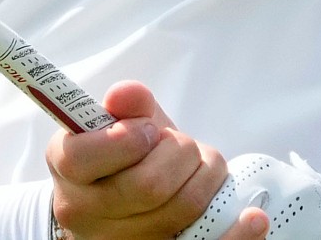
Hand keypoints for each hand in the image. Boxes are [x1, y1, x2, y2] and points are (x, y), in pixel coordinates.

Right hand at [48, 83, 264, 239]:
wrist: (111, 204)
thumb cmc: (117, 157)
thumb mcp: (114, 124)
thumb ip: (126, 106)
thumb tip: (128, 94)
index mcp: (67, 169)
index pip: (89, 155)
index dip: (128, 138)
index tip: (148, 130)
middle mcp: (85, 213)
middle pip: (148, 185)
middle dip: (180, 153)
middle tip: (183, 146)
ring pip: (181, 211)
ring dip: (207, 178)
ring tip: (203, 166)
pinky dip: (237, 234)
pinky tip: (252, 217)